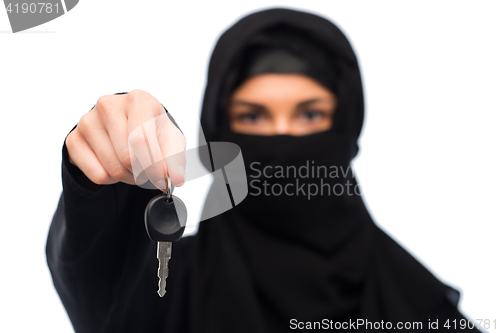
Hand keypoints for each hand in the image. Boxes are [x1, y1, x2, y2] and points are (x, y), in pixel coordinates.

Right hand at [66, 90, 185, 189]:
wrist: (128, 125)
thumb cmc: (152, 130)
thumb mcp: (170, 139)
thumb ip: (176, 159)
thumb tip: (176, 178)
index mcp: (138, 100)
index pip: (141, 140)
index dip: (153, 167)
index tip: (162, 180)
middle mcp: (109, 105)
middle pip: (126, 158)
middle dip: (142, 173)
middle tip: (149, 170)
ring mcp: (88, 121)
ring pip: (112, 169)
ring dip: (128, 177)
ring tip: (134, 165)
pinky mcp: (74, 139)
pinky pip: (97, 175)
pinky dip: (111, 179)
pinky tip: (116, 163)